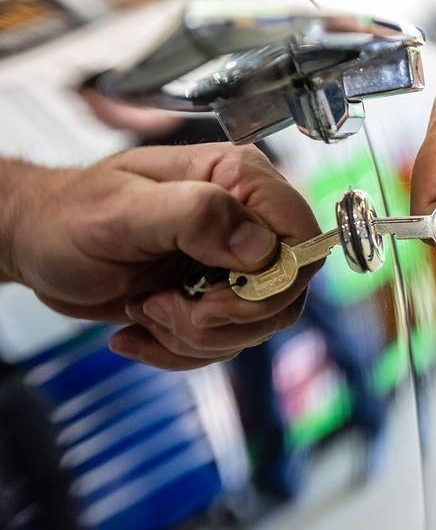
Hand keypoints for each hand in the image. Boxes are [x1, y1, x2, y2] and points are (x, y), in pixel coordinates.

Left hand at [0, 144, 319, 368]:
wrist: (38, 246)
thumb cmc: (69, 216)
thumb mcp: (122, 211)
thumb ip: (195, 215)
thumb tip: (259, 246)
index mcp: (238, 179)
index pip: (303, 238)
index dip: (271, 281)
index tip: (211, 298)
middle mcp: (247, 218)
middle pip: (287, 291)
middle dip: (225, 318)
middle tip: (166, 307)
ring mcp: (235, 260)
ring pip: (260, 325)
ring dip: (197, 336)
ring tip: (147, 310)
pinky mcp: (218, 295)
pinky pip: (229, 342)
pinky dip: (182, 350)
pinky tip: (141, 328)